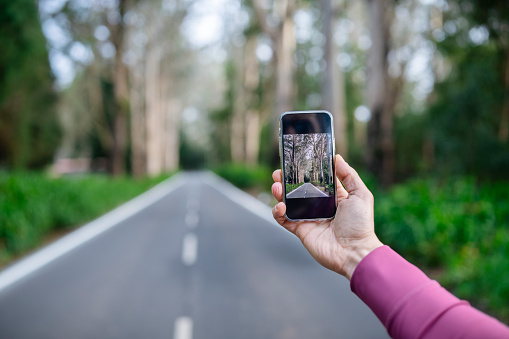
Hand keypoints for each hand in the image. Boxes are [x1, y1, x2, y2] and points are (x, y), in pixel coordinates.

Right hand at [271, 154, 382, 279]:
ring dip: (279, 193)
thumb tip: (337, 158)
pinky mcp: (300, 230)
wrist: (354, 251)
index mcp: (332, 197)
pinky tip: (280, 206)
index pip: (314, 180)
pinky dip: (277, 212)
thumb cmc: (361, 224)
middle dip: (285, 180)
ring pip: (287, 203)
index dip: (304, 171)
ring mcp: (308, 218)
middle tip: (278, 173)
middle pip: (297, 190)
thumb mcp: (360, 194)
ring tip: (276, 187)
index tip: (295, 162)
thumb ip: (349, 175)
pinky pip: (284, 219)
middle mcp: (318, 206)